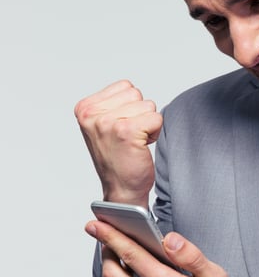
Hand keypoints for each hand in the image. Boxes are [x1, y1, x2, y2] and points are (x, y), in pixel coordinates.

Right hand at [75, 80, 162, 206]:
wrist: (121, 190)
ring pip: (148, 105)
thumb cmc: (117, 159)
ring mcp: (107, 122)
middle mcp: (92, 114)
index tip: (120, 129)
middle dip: (140, 115)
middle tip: (129, 137)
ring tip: (134, 142)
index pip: (125, 86)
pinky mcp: (125, 132)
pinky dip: (155, 133)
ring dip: (147, 124)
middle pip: (137, 94)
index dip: (130, 107)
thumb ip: (111, 104)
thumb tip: (130, 89)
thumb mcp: (103, 125)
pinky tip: (141, 146)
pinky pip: (156, 118)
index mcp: (84, 108)